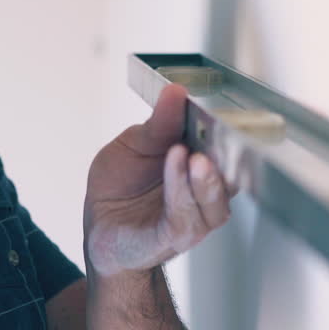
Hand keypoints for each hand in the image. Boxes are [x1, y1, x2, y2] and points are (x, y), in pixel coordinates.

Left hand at [83, 84, 232, 277]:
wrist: (100, 225)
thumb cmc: (121, 186)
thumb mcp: (135, 144)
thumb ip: (159, 124)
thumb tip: (175, 92)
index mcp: (199, 167)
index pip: (225, 149)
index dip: (225, 132)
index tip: (218, 113)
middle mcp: (204, 194)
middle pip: (228, 177)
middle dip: (222, 158)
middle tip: (214, 135)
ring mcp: (192, 218)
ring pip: (211, 201)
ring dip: (204, 178)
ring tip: (193, 156)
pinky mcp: (172, 237)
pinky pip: (184, 218)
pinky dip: (181, 190)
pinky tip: (175, 167)